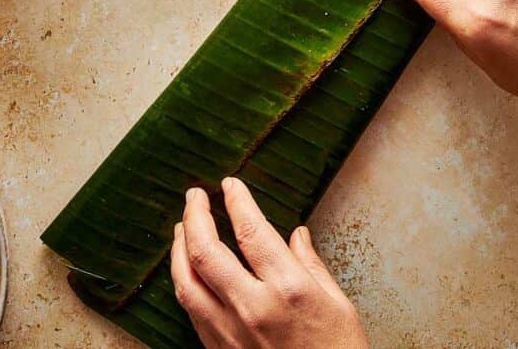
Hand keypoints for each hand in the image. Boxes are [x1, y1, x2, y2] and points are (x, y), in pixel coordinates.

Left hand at [170, 177, 367, 348]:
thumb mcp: (338, 304)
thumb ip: (311, 265)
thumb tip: (296, 235)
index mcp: (288, 289)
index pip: (251, 230)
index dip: (237, 201)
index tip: (230, 184)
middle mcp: (253, 308)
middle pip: (206, 252)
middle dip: (195, 217)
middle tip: (195, 197)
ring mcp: (231, 333)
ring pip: (187, 282)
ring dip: (179, 249)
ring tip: (182, 227)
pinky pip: (191, 310)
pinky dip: (184, 282)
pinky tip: (187, 269)